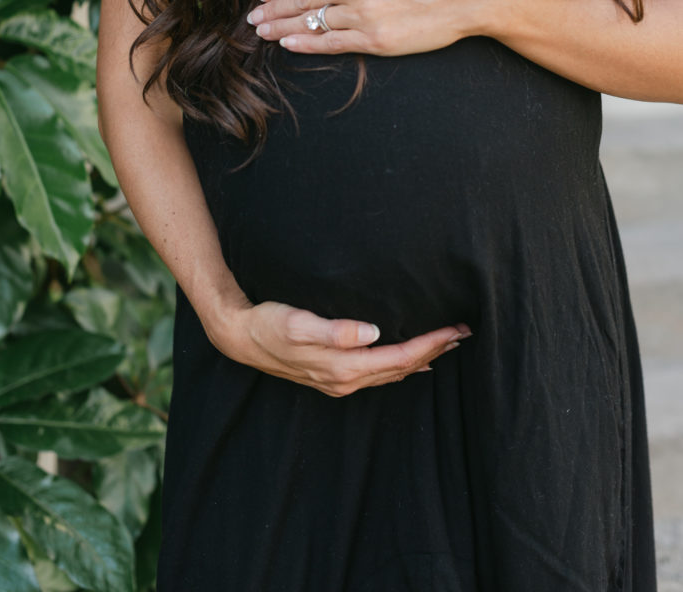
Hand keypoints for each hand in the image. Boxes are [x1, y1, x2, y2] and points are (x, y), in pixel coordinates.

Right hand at [204, 299, 472, 396]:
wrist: (241, 337)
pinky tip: (411, 362)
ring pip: (392, 374)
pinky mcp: (333, 377)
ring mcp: (340, 382)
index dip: (430, 344)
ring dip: (422, 358)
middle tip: (464, 332)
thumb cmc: (269, 323)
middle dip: (434, 350)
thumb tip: (371, 332)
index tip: (455, 328)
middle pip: (402, 369)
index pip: (400, 358)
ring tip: (447, 343)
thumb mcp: (297, 322)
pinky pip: (378, 375)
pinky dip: (401, 367)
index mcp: (343, 367)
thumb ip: (334, 330)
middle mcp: (346, 380)